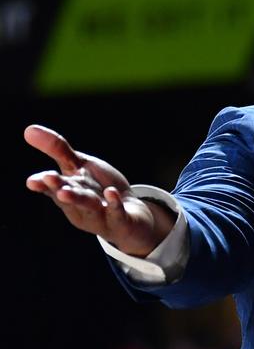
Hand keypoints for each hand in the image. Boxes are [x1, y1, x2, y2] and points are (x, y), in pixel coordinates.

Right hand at [24, 125, 173, 256]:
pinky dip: (114, 203)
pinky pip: (117, 212)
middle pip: (70, 195)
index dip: (43, 184)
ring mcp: (100, 214)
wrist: (130, 216)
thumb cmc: (98, 190)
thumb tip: (28, 129)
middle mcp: (81, 206)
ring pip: (88, 205)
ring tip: (65, 193)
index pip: (52, 188)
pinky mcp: (120, 218)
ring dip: (78, 199)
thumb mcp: (78, 166)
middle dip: (59, 187)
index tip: (31, 181)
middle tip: (48, 178)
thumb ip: (58, 150)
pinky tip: (111, 193)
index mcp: (69, 192)